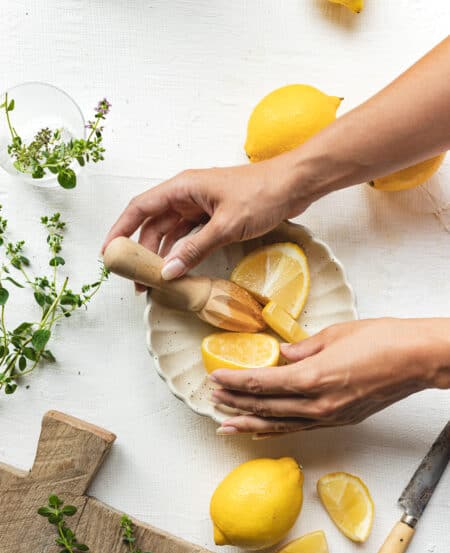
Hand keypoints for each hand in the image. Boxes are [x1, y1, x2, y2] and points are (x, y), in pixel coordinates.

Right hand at [102, 158, 310, 281]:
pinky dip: (183, 253)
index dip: (120, 230)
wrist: (296, 184)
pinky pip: (190, 236)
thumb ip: (195, 249)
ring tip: (155, 281)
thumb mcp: (226, 225)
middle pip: (153, 224)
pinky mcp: (215, 217)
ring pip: (171, 232)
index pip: (140, 208)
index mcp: (182, 188)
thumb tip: (168, 272)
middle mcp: (187, 195)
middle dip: (142, 251)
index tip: (109, 254)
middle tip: (136, 280)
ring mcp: (201, 206)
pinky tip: (179, 270)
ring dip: (162, 255)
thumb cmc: (263, 193)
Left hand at [210, 318, 449, 435]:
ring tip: (224, 425)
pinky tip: (261, 431)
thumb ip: (303, 348)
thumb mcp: (336, 334)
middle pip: (265, 406)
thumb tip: (282, 355)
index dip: (235, 381)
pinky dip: (277, 430)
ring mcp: (329, 416)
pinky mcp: (340, 420)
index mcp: (313, 377)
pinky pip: (300, 429)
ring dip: (249, 423)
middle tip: (211, 399)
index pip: (262, 382)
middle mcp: (317, 403)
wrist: (418, 359)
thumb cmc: (383, 340)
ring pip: (279, 424)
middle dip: (235, 402)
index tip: (215, 377)